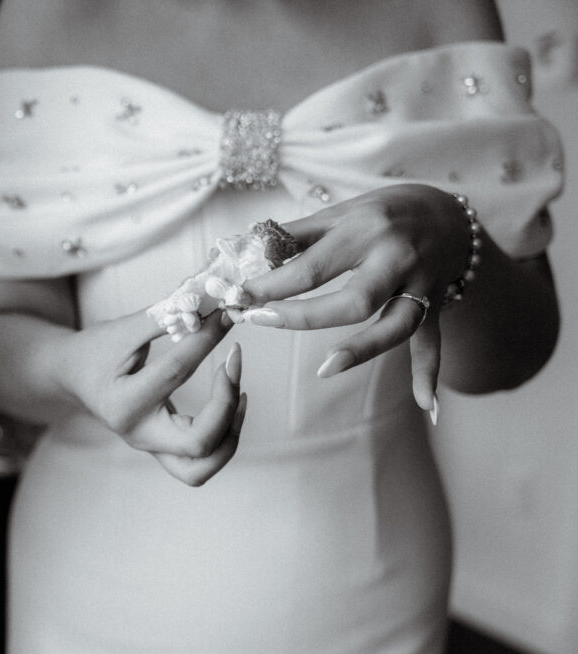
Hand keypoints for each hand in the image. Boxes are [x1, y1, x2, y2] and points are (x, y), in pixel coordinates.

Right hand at [60, 309, 246, 486]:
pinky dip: (224, 438)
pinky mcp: (162, 448)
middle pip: (199, 442)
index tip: (226, 315)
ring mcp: (150, 447)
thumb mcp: (123, 329)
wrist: (73, 374)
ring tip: (239, 392)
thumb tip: (211, 304)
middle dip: (225, 403)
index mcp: (124, 403)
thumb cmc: (96, 350)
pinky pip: (201, 461)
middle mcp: (138, 434)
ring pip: (204, 465)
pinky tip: (230, 405)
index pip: (178, 372)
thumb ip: (166, 317)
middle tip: (231, 364)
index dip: (207, 339)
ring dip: (231, 431)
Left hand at [241, 184, 473, 411]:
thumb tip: (244, 252)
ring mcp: (422, 285)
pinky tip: (424, 404)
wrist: (449, 214)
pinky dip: (430, 374)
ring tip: (325, 369)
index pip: (311, 266)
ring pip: (395, 324)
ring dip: (362, 350)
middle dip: (303, 316)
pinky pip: (433, 343)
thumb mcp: (338, 214)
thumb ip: (294, 236)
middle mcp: (396, 257)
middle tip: (261, 321)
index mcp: (365, 229)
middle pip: (353, 300)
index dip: (271, 286)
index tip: (239, 298)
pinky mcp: (437, 306)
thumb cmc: (381, 214)